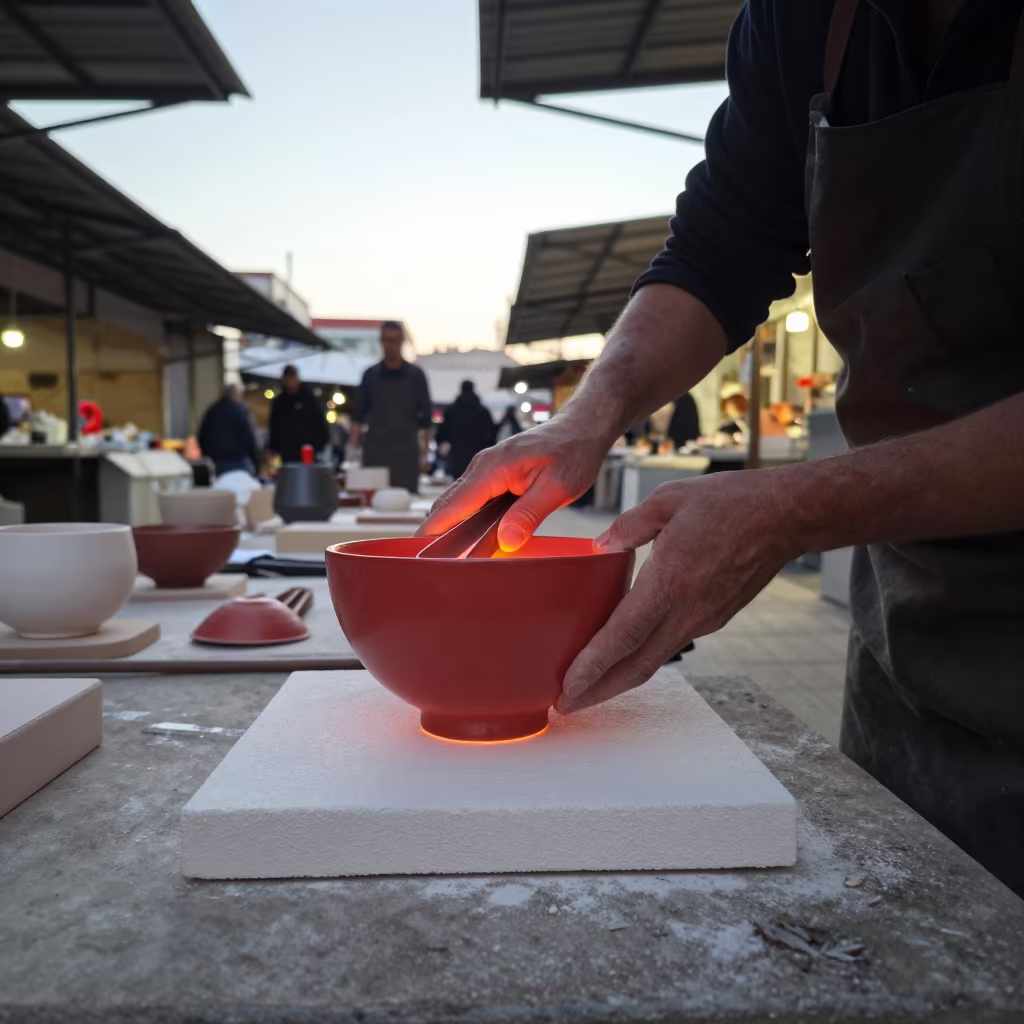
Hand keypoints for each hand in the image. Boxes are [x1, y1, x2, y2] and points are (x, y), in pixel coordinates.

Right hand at [418, 415, 611, 549]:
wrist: (580, 429)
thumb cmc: (573, 452)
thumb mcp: (558, 488)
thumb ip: (529, 514)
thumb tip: (505, 541)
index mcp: (494, 468)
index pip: (454, 504)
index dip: (435, 531)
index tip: (421, 555)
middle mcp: (482, 467)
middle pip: (448, 506)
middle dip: (437, 534)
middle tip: (433, 568)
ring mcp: (485, 471)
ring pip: (458, 504)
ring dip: (452, 529)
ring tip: (449, 561)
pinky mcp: (492, 477)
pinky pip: (472, 502)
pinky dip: (466, 521)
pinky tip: (471, 542)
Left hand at [557, 470, 798, 713]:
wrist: (786, 516)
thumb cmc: (731, 503)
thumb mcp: (668, 500)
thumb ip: (629, 525)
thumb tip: (601, 545)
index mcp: (669, 583)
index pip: (622, 637)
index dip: (591, 667)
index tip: (567, 687)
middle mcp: (686, 611)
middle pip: (636, 666)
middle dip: (598, 692)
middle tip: (567, 705)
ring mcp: (703, 619)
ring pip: (654, 660)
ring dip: (619, 679)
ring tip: (589, 687)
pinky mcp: (714, 617)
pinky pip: (670, 643)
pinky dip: (642, 657)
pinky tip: (626, 653)